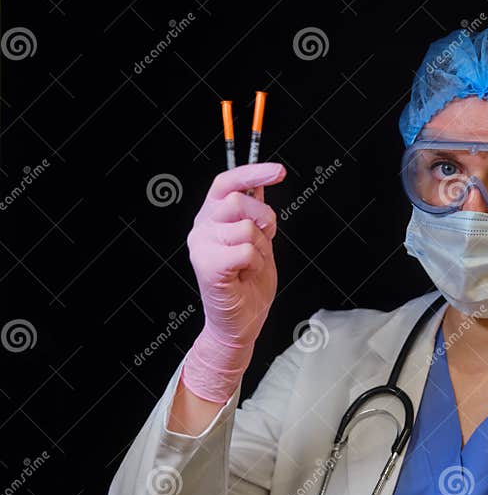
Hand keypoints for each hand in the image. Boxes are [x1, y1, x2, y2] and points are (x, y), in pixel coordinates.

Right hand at [181, 162, 285, 402]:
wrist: (241, 323)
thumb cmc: (248, 284)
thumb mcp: (258, 241)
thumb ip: (254, 214)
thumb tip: (259, 185)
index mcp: (211, 217)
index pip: (226, 182)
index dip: (252, 172)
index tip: (279, 171)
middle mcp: (201, 227)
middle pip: (239, 201)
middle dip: (264, 220)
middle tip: (263, 243)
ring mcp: (201, 246)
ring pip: (246, 226)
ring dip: (261, 247)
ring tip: (252, 264)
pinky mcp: (207, 265)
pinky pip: (245, 249)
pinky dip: (256, 263)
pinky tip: (246, 275)